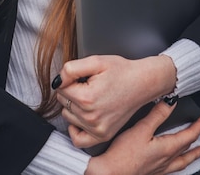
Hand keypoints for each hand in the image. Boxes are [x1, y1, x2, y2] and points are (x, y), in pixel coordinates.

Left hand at [53, 54, 176, 145]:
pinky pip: (78, 138)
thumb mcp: (96, 61)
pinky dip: (75, 128)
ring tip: (91, 96)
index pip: (61, 87)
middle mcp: (91, 117)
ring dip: (74, 106)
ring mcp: (97, 129)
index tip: (83, 75)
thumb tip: (57, 81)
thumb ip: (71, 68)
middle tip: (89, 84)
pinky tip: (82, 116)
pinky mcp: (102, 135)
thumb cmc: (122, 71)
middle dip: (71, 91)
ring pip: (68, 116)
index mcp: (87, 97)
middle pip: (63, 101)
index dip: (70, 78)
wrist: (142, 83)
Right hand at [85, 100, 199, 174]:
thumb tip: (171, 101)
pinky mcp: (152, 172)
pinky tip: (175, 162)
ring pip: (183, 161)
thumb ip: (157, 114)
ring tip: (199, 151)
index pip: (189, 135)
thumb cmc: (123, 155)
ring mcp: (160, 168)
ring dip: (192, 154)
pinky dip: (180, 163)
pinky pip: (173, 168)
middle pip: (188, 148)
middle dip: (198, 137)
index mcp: (167, 148)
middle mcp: (166, 160)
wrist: (110, 174)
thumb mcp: (141, 129)